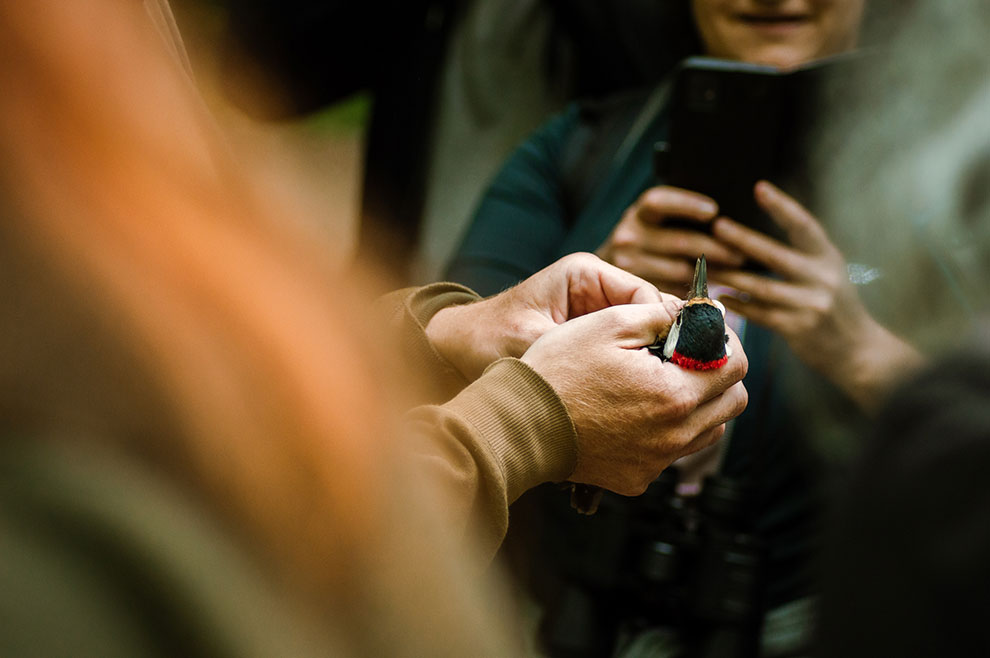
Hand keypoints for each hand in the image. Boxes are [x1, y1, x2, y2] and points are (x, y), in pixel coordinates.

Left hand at [427, 253, 681, 380]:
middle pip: (651, 317)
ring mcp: (598, 314)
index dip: (665, 329)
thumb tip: (634, 362)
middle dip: (664, 349)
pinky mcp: (594, 338)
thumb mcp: (533, 341)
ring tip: (666, 397)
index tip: (675, 363)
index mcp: (586, 274)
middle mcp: (597, 289)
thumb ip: (579, 347)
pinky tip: (643, 401)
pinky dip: (635, 375)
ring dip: (651, 365)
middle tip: (679, 385)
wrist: (457, 350)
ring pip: (644, 338)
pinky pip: (628, 354)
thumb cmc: (487, 339)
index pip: (645, 296)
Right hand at [522, 304, 747, 494]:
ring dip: (698, 404)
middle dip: (718, 374)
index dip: (725, 343)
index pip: (736, 367)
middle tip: (687, 356)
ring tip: (661, 383)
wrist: (518, 425)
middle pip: (731, 403)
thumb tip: (700, 312)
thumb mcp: (609, 323)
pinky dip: (667, 431)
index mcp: (674, 394)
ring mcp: (656, 462)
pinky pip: (671, 453)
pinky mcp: (637, 479)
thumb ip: (662, 315)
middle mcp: (674, 435)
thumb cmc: (559, 370)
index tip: (705, 333)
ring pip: (708, 431)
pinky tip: (635, 412)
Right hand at [597, 185, 744, 292]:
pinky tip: (712, 290)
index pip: (658, 202)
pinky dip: (693, 292)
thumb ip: (676, 219)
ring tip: (734, 274)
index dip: (686, 204)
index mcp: (637, 215)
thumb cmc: (644, 245)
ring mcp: (629, 266)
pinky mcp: (635, 292)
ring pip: (679, 271)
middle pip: (679, 241)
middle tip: (740, 256)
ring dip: (710, 275)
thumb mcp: (651, 224)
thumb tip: (723, 222)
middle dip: (715, 249)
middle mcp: (628, 238)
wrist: (603, 276)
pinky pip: (672, 291)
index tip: (713, 211)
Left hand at [711, 181, 922, 409]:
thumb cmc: (835, 307)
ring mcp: (811, 305)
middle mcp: (823, 278)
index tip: (759, 187)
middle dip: (743, 240)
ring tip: (707, 266)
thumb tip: (759, 237)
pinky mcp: (799, 330)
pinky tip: (721, 297)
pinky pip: (760, 314)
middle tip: (716, 226)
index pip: (804, 226)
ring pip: (761, 287)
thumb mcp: (829, 274)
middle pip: (775, 255)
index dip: (782, 206)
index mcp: (829, 258)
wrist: (859, 352)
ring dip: (731, 276)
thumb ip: (803, 256)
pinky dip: (740, 304)